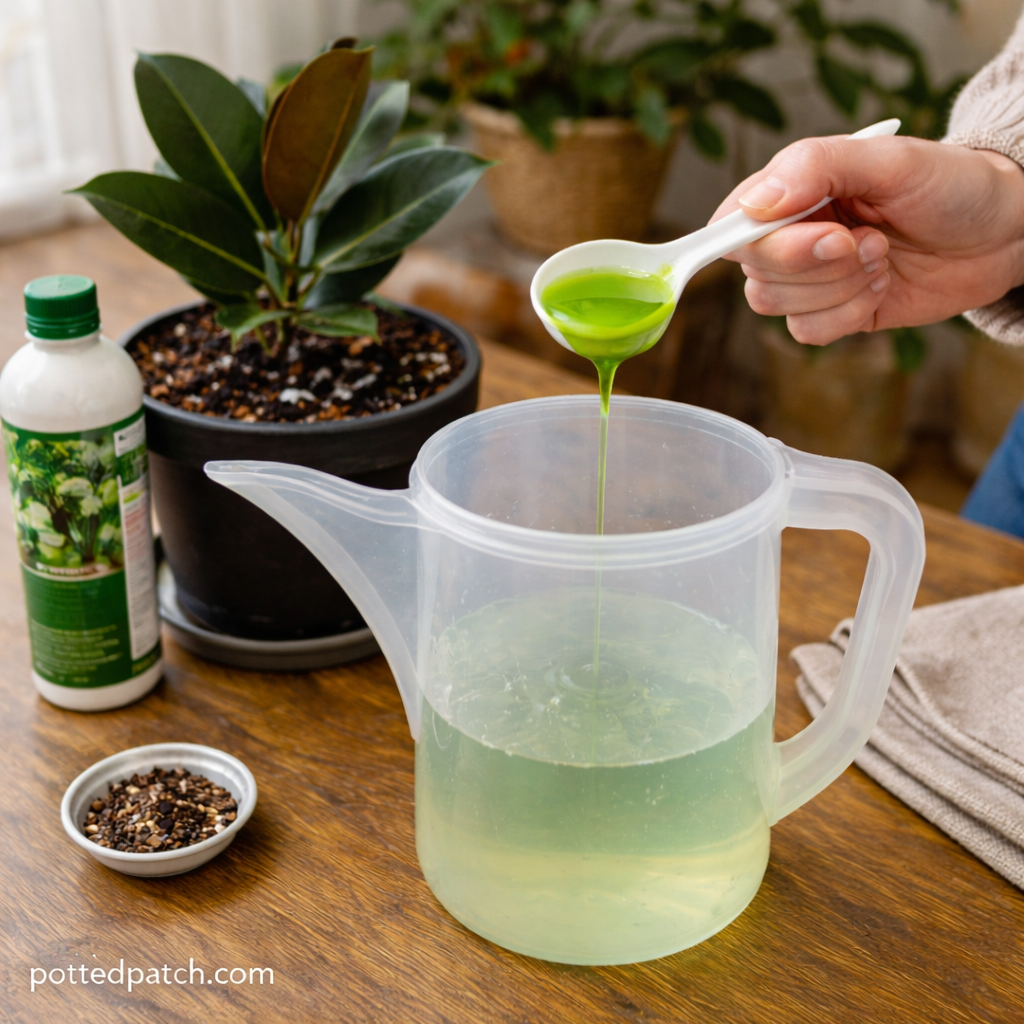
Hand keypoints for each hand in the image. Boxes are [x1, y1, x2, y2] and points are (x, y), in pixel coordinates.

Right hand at [712, 134, 1023, 343]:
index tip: (827, 235)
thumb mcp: (887, 160)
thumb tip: (754, 203)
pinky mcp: (831, 314)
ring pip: (780, 307)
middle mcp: (790, 237)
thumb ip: (815, 167)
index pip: (733, 226)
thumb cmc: (949, 184)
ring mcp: (808, 280)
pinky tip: (880, 286)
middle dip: (820, 265)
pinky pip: (808, 332)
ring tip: (881, 257)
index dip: (766, 243)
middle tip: (870, 240)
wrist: (1001, 232)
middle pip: (757, 274)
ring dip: (840, 288)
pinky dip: (848, 314)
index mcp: (790, 192)